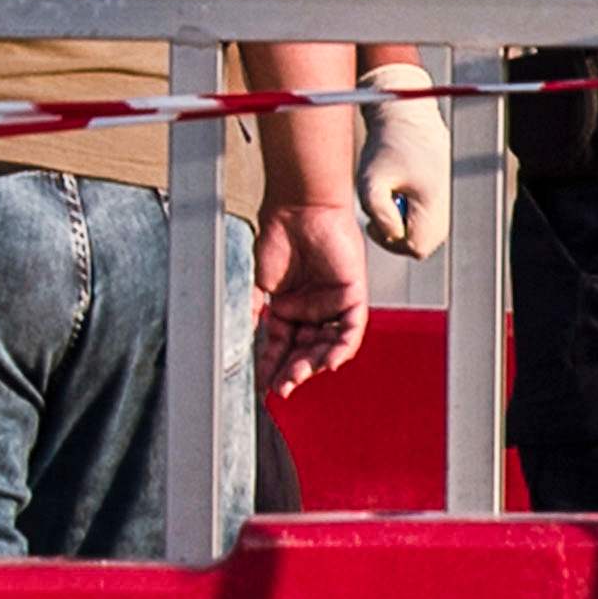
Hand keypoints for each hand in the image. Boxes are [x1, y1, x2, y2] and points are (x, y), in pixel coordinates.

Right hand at [253, 199, 370, 395]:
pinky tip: (327, 363)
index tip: (264, 384)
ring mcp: (333, 303)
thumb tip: (244, 341)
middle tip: (281, 387)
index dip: (273, 365)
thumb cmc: (276, 238)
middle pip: (305, 349)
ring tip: (297, 378)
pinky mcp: (353, 295)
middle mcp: (313, 309)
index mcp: (289, 308)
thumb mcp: (259, 285)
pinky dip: (341, 347)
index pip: (282, 345)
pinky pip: (351, 329)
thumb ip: (255, 314)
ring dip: (313, 363)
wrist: (296, 211)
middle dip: (293, 370)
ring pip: (328, 344)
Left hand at [356, 64, 450, 258]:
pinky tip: (400, 195)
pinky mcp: (445, 202)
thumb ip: (378, 212)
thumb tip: (393, 236)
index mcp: (434, 204)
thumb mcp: (371, 180)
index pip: (415, 249)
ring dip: (402, 226)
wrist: (410, 122)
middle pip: (421, 246)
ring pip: (425, 236)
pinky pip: (427, 224)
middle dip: (396, 236)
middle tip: (380, 208)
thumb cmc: (387, 148)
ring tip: (391, 198)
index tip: (373, 222)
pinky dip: (410, 217)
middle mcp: (449, 209)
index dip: (390, 243)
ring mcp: (449, 206)